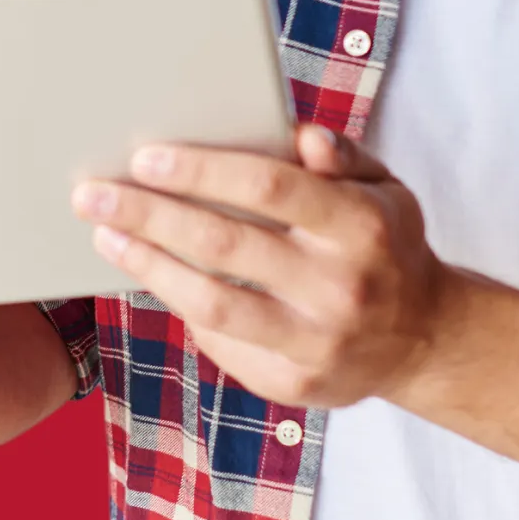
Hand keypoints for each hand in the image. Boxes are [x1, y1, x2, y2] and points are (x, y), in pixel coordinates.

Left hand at [77, 124, 466, 407]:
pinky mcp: (294, 383)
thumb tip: (302, 136)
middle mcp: (339, 286)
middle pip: (225, 246)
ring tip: (105, 237)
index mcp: (361, 225)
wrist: (425, 340)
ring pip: (211, 303)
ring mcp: (316, 342)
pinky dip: (181, 306)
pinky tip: (151, 277)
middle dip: (149, 216)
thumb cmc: (386, 245)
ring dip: (148, 266)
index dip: (202, 172)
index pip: (269, 188)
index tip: (144, 157)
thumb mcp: (385, 189)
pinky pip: (221, 343)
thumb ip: (343, 156)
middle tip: (93, 194)